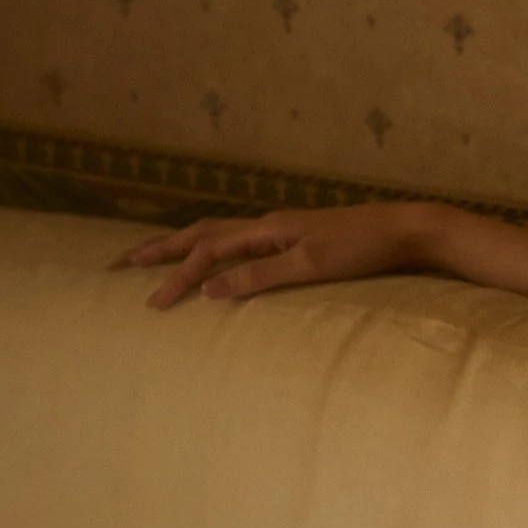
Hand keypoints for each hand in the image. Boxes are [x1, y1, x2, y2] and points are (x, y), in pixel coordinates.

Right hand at [109, 200, 441, 309]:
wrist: (409, 230)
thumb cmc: (365, 249)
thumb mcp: (312, 266)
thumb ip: (261, 276)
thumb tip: (210, 290)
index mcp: (266, 230)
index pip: (207, 252)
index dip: (176, 276)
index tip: (151, 303)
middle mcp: (268, 225)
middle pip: (200, 233)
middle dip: (159, 249)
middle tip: (118, 263)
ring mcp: (283, 230)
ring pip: (219, 233)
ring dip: (183, 244)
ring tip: (153, 256)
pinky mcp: (299, 239)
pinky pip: (242, 241)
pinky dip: (216, 249)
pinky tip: (216, 260)